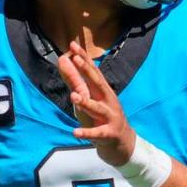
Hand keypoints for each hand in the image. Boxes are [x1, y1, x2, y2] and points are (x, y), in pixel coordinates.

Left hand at [57, 41, 135, 166]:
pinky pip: (97, 133)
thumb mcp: (90, 97)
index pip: (92, 70)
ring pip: (97, 108)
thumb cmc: (103, 116)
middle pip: (97, 83)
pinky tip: (75, 132)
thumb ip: (76, 81)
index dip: (83, 57)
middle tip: (75, 59)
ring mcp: (110, 116)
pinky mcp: (108, 133)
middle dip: (87, 71)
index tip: (73, 45)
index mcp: (102, 90)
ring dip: (86, 102)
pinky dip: (87, 133)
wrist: (123, 142)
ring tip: (74, 97)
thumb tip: (64, 62)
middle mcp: (108, 100)